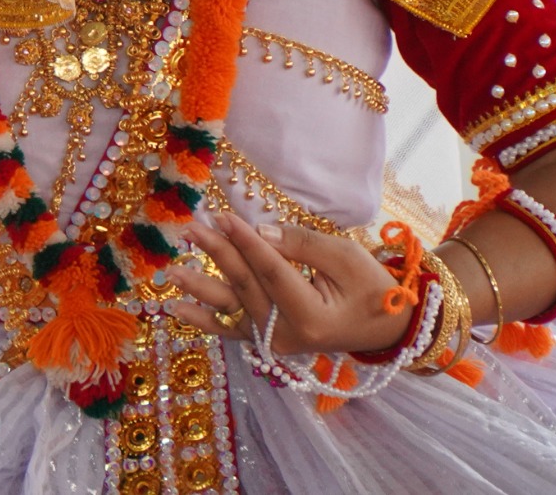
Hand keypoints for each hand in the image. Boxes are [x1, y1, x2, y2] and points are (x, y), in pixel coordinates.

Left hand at [164, 210, 417, 357]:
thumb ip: (301, 245)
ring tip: (170, 271)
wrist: (386, 328)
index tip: (222, 214)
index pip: (271, 272)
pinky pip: (231, 329)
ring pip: (231, 308)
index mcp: (312, 317)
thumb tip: (259, 232)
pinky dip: (203, 320)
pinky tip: (175, 308)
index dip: (246, 241)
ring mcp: (275, 342)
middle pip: (245, 286)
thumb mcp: (346, 258)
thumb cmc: (371, 287)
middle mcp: (287, 335)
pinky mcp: (268, 341)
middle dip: (217, 253)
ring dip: (199, 288)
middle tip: (190, 227)